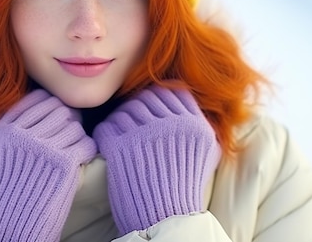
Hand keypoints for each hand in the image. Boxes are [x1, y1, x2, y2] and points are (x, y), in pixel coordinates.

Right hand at [0, 89, 96, 241]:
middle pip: (58, 108)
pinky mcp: (62, 162)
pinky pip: (86, 143)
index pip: (37, 99)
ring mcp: (42, 147)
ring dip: (77, 137)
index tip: (54, 116)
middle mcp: (21, 134)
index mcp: (3, 129)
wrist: (10, 223)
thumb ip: (4, 127)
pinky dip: (87, 150)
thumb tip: (29, 105)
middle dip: (67, 118)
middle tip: (69, 131)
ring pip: (74, 125)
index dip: (51, 105)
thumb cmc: (2, 190)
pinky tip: (79, 160)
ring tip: (72, 149)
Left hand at [93, 85, 220, 234]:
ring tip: (121, 136)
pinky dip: (104, 134)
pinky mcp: (122, 146)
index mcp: (194, 124)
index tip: (151, 110)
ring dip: (120, 121)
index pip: (171, 90)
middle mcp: (172, 125)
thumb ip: (201, 123)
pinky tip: (109, 146)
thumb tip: (186, 96)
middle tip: (132, 123)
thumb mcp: (207, 153)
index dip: (158, 97)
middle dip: (137, 107)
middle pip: (146, 97)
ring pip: (125, 109)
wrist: (165, 220)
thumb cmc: (185, 188)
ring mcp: (146, 134)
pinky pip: (106, 126)